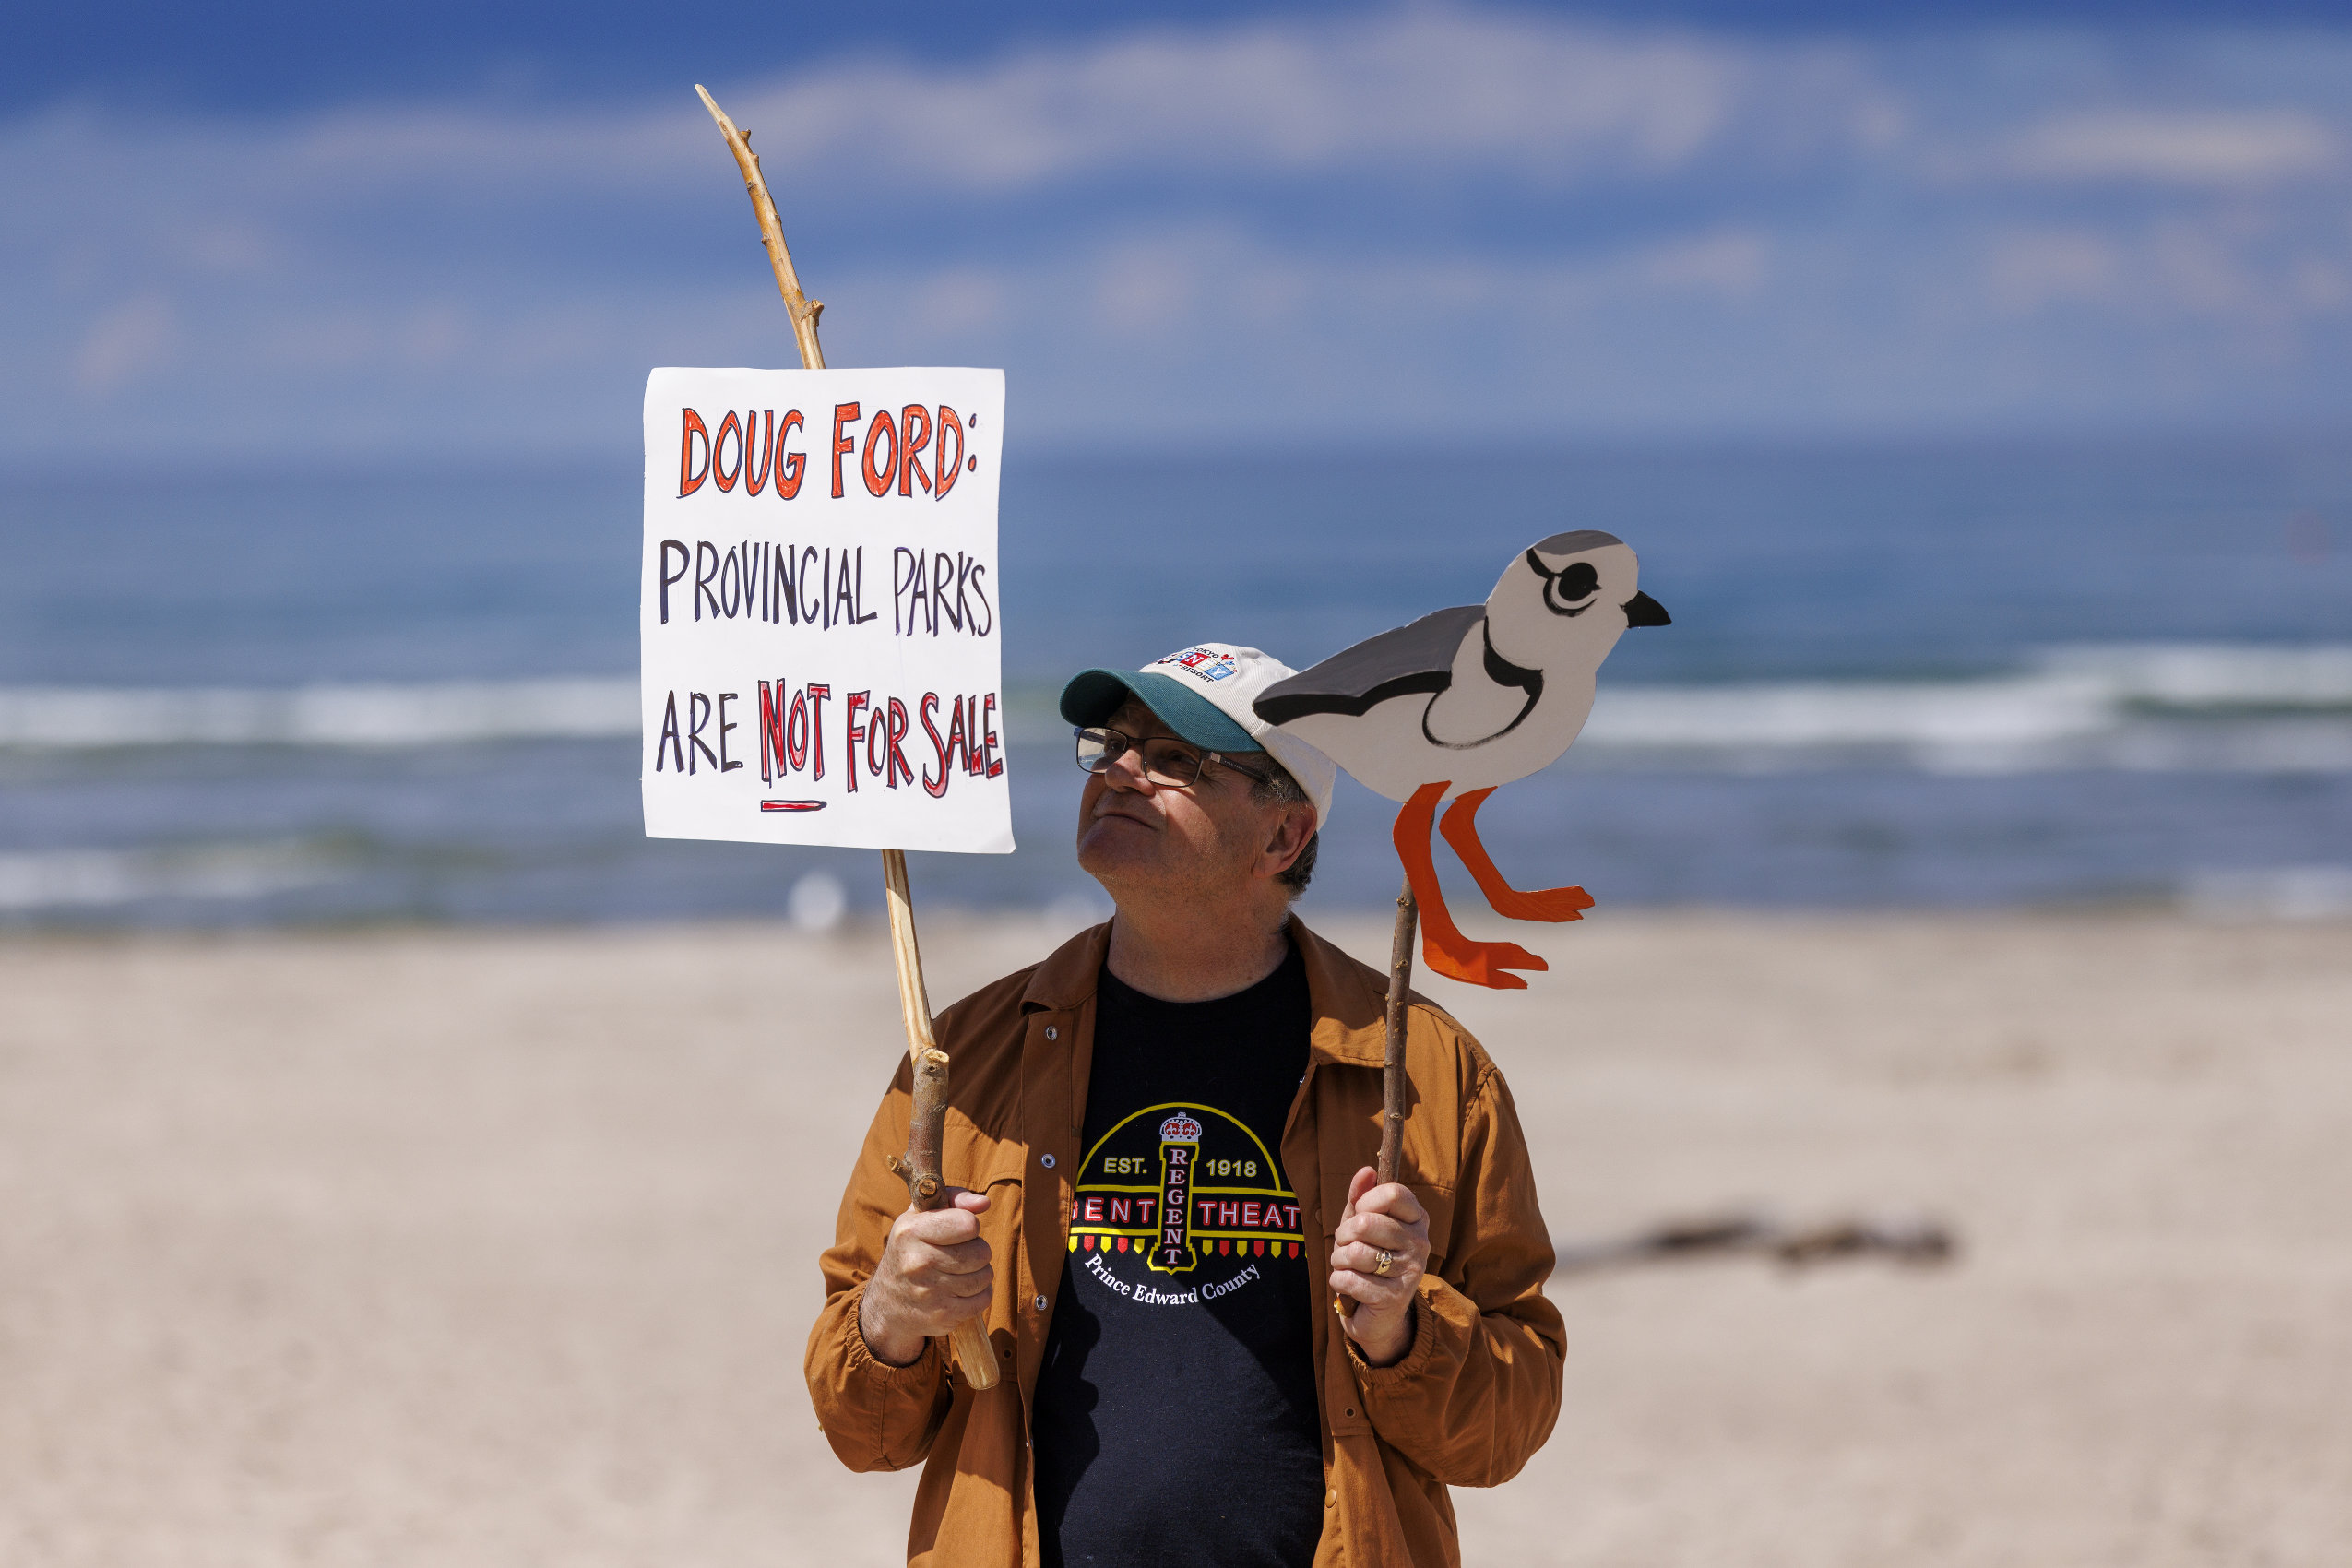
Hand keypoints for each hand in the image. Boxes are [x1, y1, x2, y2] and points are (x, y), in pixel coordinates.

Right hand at [858, 1188, 992, 1367]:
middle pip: (981, 1252)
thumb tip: (983, 1203)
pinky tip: (960, 1291)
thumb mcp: (919, 1216)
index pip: (968, 1224)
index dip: (969, 1225)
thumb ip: (953, 1199)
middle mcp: (918, 1263)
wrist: (887, 1303)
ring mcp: (930, 1293)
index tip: (957, 1230)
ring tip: (958, 1272)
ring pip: (985, 1276)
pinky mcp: (942, 1317)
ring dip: (979, 1273)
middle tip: (959, 1254)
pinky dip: (978, 1295)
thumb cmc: (911, 1249)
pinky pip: (983, 1300)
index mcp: (911, 1232)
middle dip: (977, 1251)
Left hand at [1329, 1166, 1428, 1367]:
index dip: (1365, 1202)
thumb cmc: (1368, 1261)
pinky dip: (1339, 1281)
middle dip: (1343, 1235)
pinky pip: (1351, 1280)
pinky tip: (1348, 1286)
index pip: (1393, 1193)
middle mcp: (1420, 1243)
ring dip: (1339, 1260)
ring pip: (1356, 1252)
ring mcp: (1411, 1271)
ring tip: (1347, 1266)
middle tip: (1345, 1246)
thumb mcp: (1362, 1225)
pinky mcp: (1396, 1298)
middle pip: (1367, 1223)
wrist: (1378, 1314)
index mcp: (1417, 1219)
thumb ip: (1361, 1197)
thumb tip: (1366, 1170)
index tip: (1359, 1215)